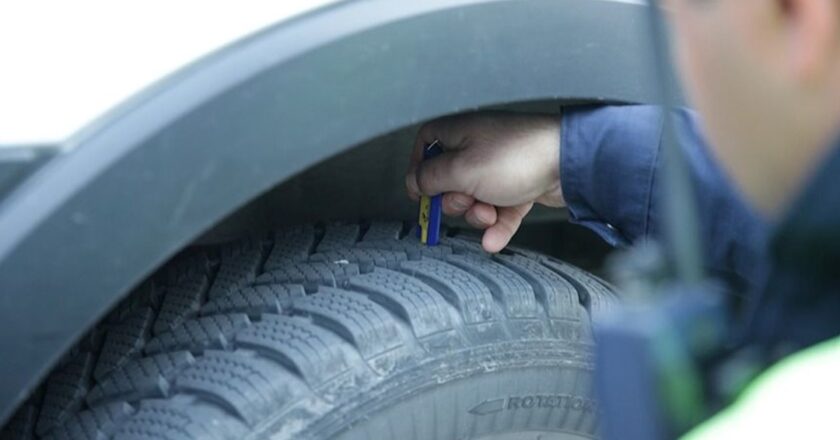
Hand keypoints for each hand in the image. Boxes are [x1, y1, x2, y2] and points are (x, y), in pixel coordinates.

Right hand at [406, 111, 563, 252]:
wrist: (570, 162)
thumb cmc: (517, 156)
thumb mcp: (461, 170)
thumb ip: (430, 178)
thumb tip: (414, 183)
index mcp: (458, 133)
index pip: (425, 147)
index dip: (419, 171)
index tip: (421, 193)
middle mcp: (478, 146)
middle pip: (449, 181)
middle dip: (456, 201)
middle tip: (467, 201)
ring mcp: (500, 166)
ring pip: (475, 199)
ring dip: (479, 215)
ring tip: (491, 214)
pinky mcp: (519, 184)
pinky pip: (501, 209)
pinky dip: (498, 225)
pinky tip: (494, 240)